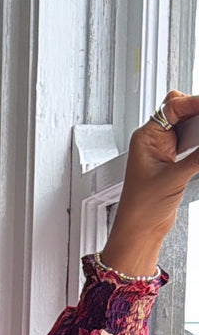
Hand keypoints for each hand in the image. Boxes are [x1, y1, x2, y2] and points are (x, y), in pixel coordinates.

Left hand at [100, 90, 198, 275]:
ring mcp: (165, 151)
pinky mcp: (175, 163)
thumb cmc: (141, 208)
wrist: (140, 231)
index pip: (174, 106)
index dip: (195, 102)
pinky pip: (194, 145)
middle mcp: (154, 140)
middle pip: (183, 112)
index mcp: (146, 137)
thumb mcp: (175, 178)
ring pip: (190, 127)